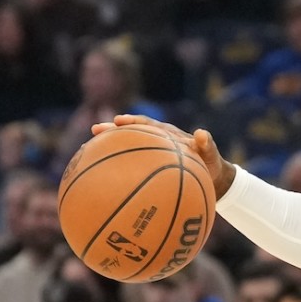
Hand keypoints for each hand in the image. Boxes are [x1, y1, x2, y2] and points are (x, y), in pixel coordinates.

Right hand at [92, 115, 236, 196]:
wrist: (212, 180)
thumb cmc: (212, 166)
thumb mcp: (212, 157)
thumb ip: (207, 146)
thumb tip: (202, 133)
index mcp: (168, 136)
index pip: (148, 125)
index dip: (134, 122)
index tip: (119, 120)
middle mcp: (156, 143)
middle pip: (131, 134)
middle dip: (113, 131)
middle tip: (95, 129)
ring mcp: (151, 157)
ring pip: (127, 150)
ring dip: (110, 149)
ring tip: (87, 151)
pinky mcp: (149, 169)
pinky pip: (131, 169)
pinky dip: (117, 171)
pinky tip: (100, 181)